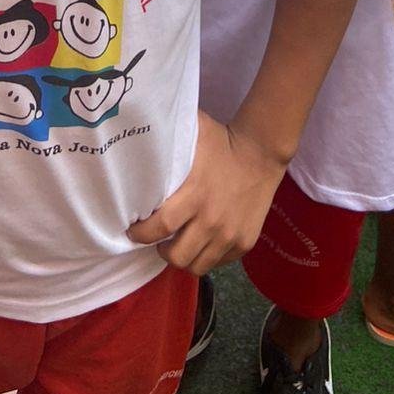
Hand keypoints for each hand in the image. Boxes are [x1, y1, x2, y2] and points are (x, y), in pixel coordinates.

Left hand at [127, 113, 284, 274]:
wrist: (261, 153)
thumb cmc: (221, 142)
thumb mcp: (191, 134)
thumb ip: (166, 140)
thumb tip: (136, 127)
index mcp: (195, 194)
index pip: (160, 226)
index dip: (141, 234)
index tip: (133, 230)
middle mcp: (212, 220)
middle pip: (177, 256)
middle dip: (161, 251)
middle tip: (157, 240)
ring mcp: (230, 235)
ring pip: (198, 266)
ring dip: (183, 258)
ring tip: (179, 244)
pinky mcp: (245, 243)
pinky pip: (218, 262)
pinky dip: (206, 256)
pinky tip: (201, 241)